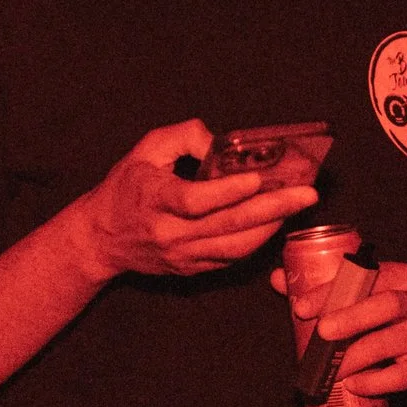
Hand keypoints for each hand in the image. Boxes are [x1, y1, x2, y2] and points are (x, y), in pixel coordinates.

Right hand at [77, 120, 317, 282]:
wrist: (100, 238)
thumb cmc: (125, 187)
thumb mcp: (146, 149)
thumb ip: (184, 137)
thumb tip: (222, 142)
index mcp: (154, 200)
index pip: (195, 201)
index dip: (228, 192)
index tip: (257, 179)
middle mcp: (169, 233)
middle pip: (226, 226)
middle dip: (271, 209)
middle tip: (306, 195)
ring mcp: (181, 256)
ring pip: (234, 248)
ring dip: (271, 228)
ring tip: (296, 207)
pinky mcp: (190, 269)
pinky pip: (230, 260)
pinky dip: (256, 242)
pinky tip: (274, 223)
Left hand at [269, 259, 406, 395]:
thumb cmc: (392, 322)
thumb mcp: (367, 300)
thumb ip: (324, 290)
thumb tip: (278, 279)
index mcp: (400, 277)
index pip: (366, 274)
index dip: (331, 288)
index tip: (300, 306)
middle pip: (386, 304)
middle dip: (350, 316)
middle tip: (321, 331)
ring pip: (389, 341)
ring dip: (354, 356)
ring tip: (329, 369)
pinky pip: (402, 375)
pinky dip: (375, 381)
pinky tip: (355, 385)